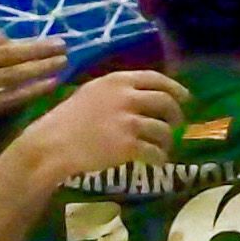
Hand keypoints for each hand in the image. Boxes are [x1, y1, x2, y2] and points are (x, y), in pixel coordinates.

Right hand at [0, 33, 69, 147]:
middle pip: (6, 53)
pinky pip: (7, 98)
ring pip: (9, 75)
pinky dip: (31, 91)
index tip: (49, 43)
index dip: (25, 42)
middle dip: (38, 49)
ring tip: (62, 63)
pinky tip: (49, 85)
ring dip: (39, 68)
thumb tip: (21, 44)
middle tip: (63, 46)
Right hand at [14, 69, 189, 185]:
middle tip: (178, 126)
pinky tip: (156, 162)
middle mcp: (126, 97)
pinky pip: (155, 152)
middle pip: (166, 102)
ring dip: (167, 141)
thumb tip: (143, 95)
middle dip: (177, 115)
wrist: (54, 144)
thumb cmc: (68, 120)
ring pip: (163, 130)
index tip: (185, 98)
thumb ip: (117, 90)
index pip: (156, 78)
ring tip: (163, 148)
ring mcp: (128, 121)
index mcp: (117, 81)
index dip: (175, 88)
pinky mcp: (129, 145)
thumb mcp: (92, 92)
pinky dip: (159, 158)